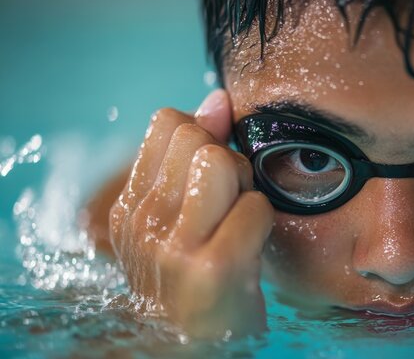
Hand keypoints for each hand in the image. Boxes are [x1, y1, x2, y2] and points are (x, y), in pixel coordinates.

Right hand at [109, 90, 273, 338]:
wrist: (202, 346)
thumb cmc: (199, 280)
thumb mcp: (181, 221)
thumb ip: (193, 158)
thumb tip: (216, 99)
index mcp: (130, 208)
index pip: (168, 122)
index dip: (203, 138)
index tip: (209, 178)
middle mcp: (143, 223)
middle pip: (198, 138)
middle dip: (226, 161)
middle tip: (228, 204)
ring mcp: (174, 246)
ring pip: (222, 162)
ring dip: (244, 187)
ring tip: (238, 219)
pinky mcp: (215, 266)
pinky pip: (256, 206)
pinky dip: (263, 222)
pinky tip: (250, 248)